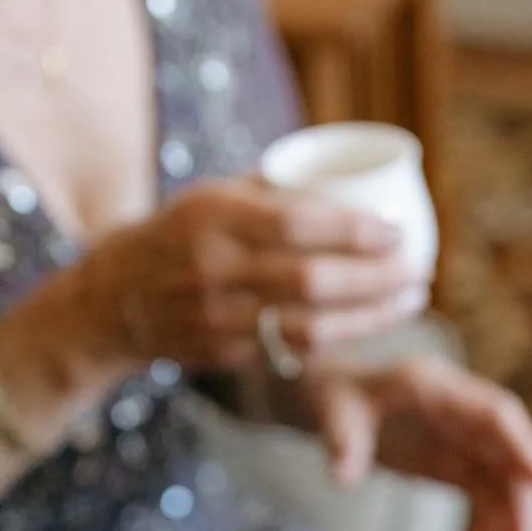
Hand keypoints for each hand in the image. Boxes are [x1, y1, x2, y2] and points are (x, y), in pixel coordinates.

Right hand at [76, 177, 423, 373]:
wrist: (113, 302)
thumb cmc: (177, 235)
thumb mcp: (211, 196)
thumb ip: (273, 190)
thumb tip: (351, 175)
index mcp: (213, 216)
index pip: (297, 223)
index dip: (355, 230)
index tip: (398, 231)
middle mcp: (214, 270)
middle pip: (312, 281)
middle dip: (375, 278)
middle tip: (418, 269)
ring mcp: (219, 319)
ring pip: (309, 327)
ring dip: (370, 317)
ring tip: (410, 300)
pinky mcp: (227, 355)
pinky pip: (294, 352)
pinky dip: (340, 338)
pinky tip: (372, 323)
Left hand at [307, 355, 531, 530]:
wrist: (330, 396)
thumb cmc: (335, 396)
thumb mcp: (334, 414)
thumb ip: (343, 442)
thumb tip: (345, 479)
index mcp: (439, 389)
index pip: (496, 414)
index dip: (524, 447)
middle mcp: (462, 413)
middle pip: (510, 456)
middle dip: (524, 502)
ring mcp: (463, 439)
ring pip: (504, 482)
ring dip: (513, 521)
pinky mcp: (458, 463)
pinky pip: (485, 497)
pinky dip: (490, 526)